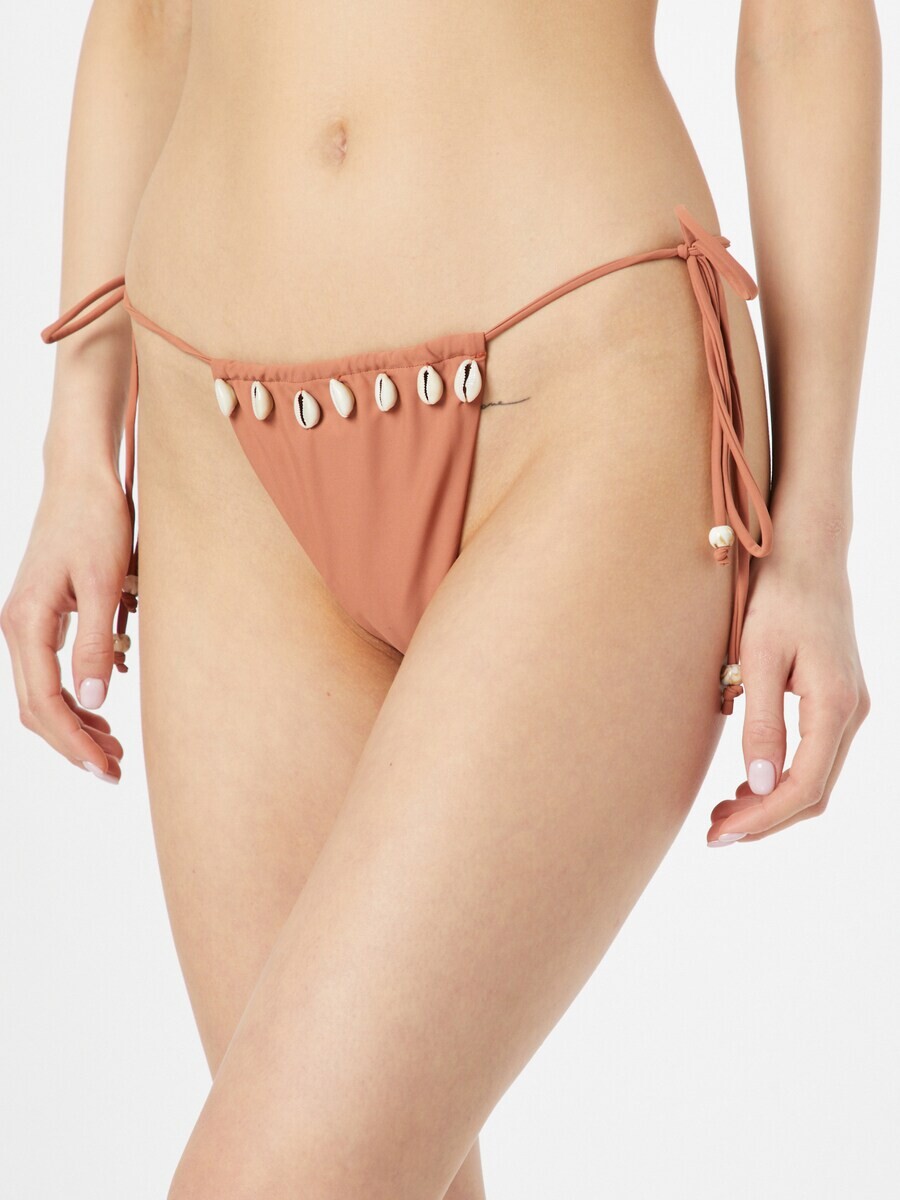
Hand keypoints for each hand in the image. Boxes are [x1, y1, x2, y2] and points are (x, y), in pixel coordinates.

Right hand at [1, 459, 129, 782]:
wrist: (81, 478)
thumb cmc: (96, 521)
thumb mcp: (106, 583)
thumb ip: (96, 644)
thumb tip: (92, 703)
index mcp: (27, 623)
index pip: (46, 703)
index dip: (76, 741)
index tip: (107, 768)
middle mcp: (17, 627)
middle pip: (36, 707)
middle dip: (72, 744)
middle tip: (113, 772)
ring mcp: (26, 622)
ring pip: (39, 693)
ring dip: (72, 726)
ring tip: (110, 751)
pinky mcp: (41, 616)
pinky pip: (47, 672)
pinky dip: (71, 700)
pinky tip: (101, 712)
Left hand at [707, 548, 869, 844]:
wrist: (808, 554)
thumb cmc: (778, 597)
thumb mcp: (759, 658)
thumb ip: (761, 723)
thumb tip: (760, 786)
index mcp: (835, 706)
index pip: (802, 788)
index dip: (761, 820)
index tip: (720, 835)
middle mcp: (852, 713)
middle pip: (814, 793)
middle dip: (765, 821)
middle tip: (714, 834)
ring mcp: (850, 708)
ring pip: (816, 778)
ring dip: (772, 804)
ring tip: (724, 816)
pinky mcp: (837, 700)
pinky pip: (816, 756)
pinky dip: (783, 779)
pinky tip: (746, 784)